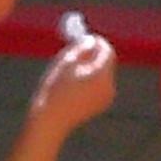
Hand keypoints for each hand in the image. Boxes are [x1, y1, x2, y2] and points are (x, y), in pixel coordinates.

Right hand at [23, 26, 120, 141]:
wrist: (50, 122)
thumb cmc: (54, 90)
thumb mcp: (65, 62)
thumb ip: (81, 48)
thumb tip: (91, 41)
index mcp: (102, 75)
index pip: (107, 51)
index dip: (97, 43)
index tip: (84, 38)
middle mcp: (109, 86)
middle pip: (106, 63)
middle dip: (94, 55)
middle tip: (76, 50)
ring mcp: (106, 98)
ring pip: (102, 75)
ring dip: (91, 68)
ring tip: (69, 71)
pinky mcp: (100, 106)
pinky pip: (99, 86)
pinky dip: (90, 81)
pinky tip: (72, 86)